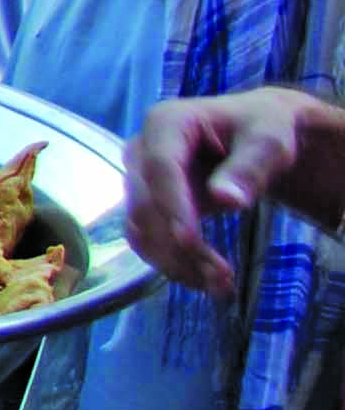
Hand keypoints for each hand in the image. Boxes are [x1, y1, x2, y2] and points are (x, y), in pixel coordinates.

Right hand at [125, 89, 344, 292]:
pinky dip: (173, 262)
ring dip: (175, 261)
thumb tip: (226, 200)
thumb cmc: (264, 130)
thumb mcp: (269, 141)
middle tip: (222, 277)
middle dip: (179, 244)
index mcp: (166, 122)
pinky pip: (149, 238)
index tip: (190, 241)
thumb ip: (249, 167)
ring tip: (220, 287)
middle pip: (147, 203)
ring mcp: (141, 179)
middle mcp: (141, 150)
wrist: (256, 137)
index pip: (160, 167)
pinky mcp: (149, 204)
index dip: (172, 205)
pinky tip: (205, 280)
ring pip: (142, 227)